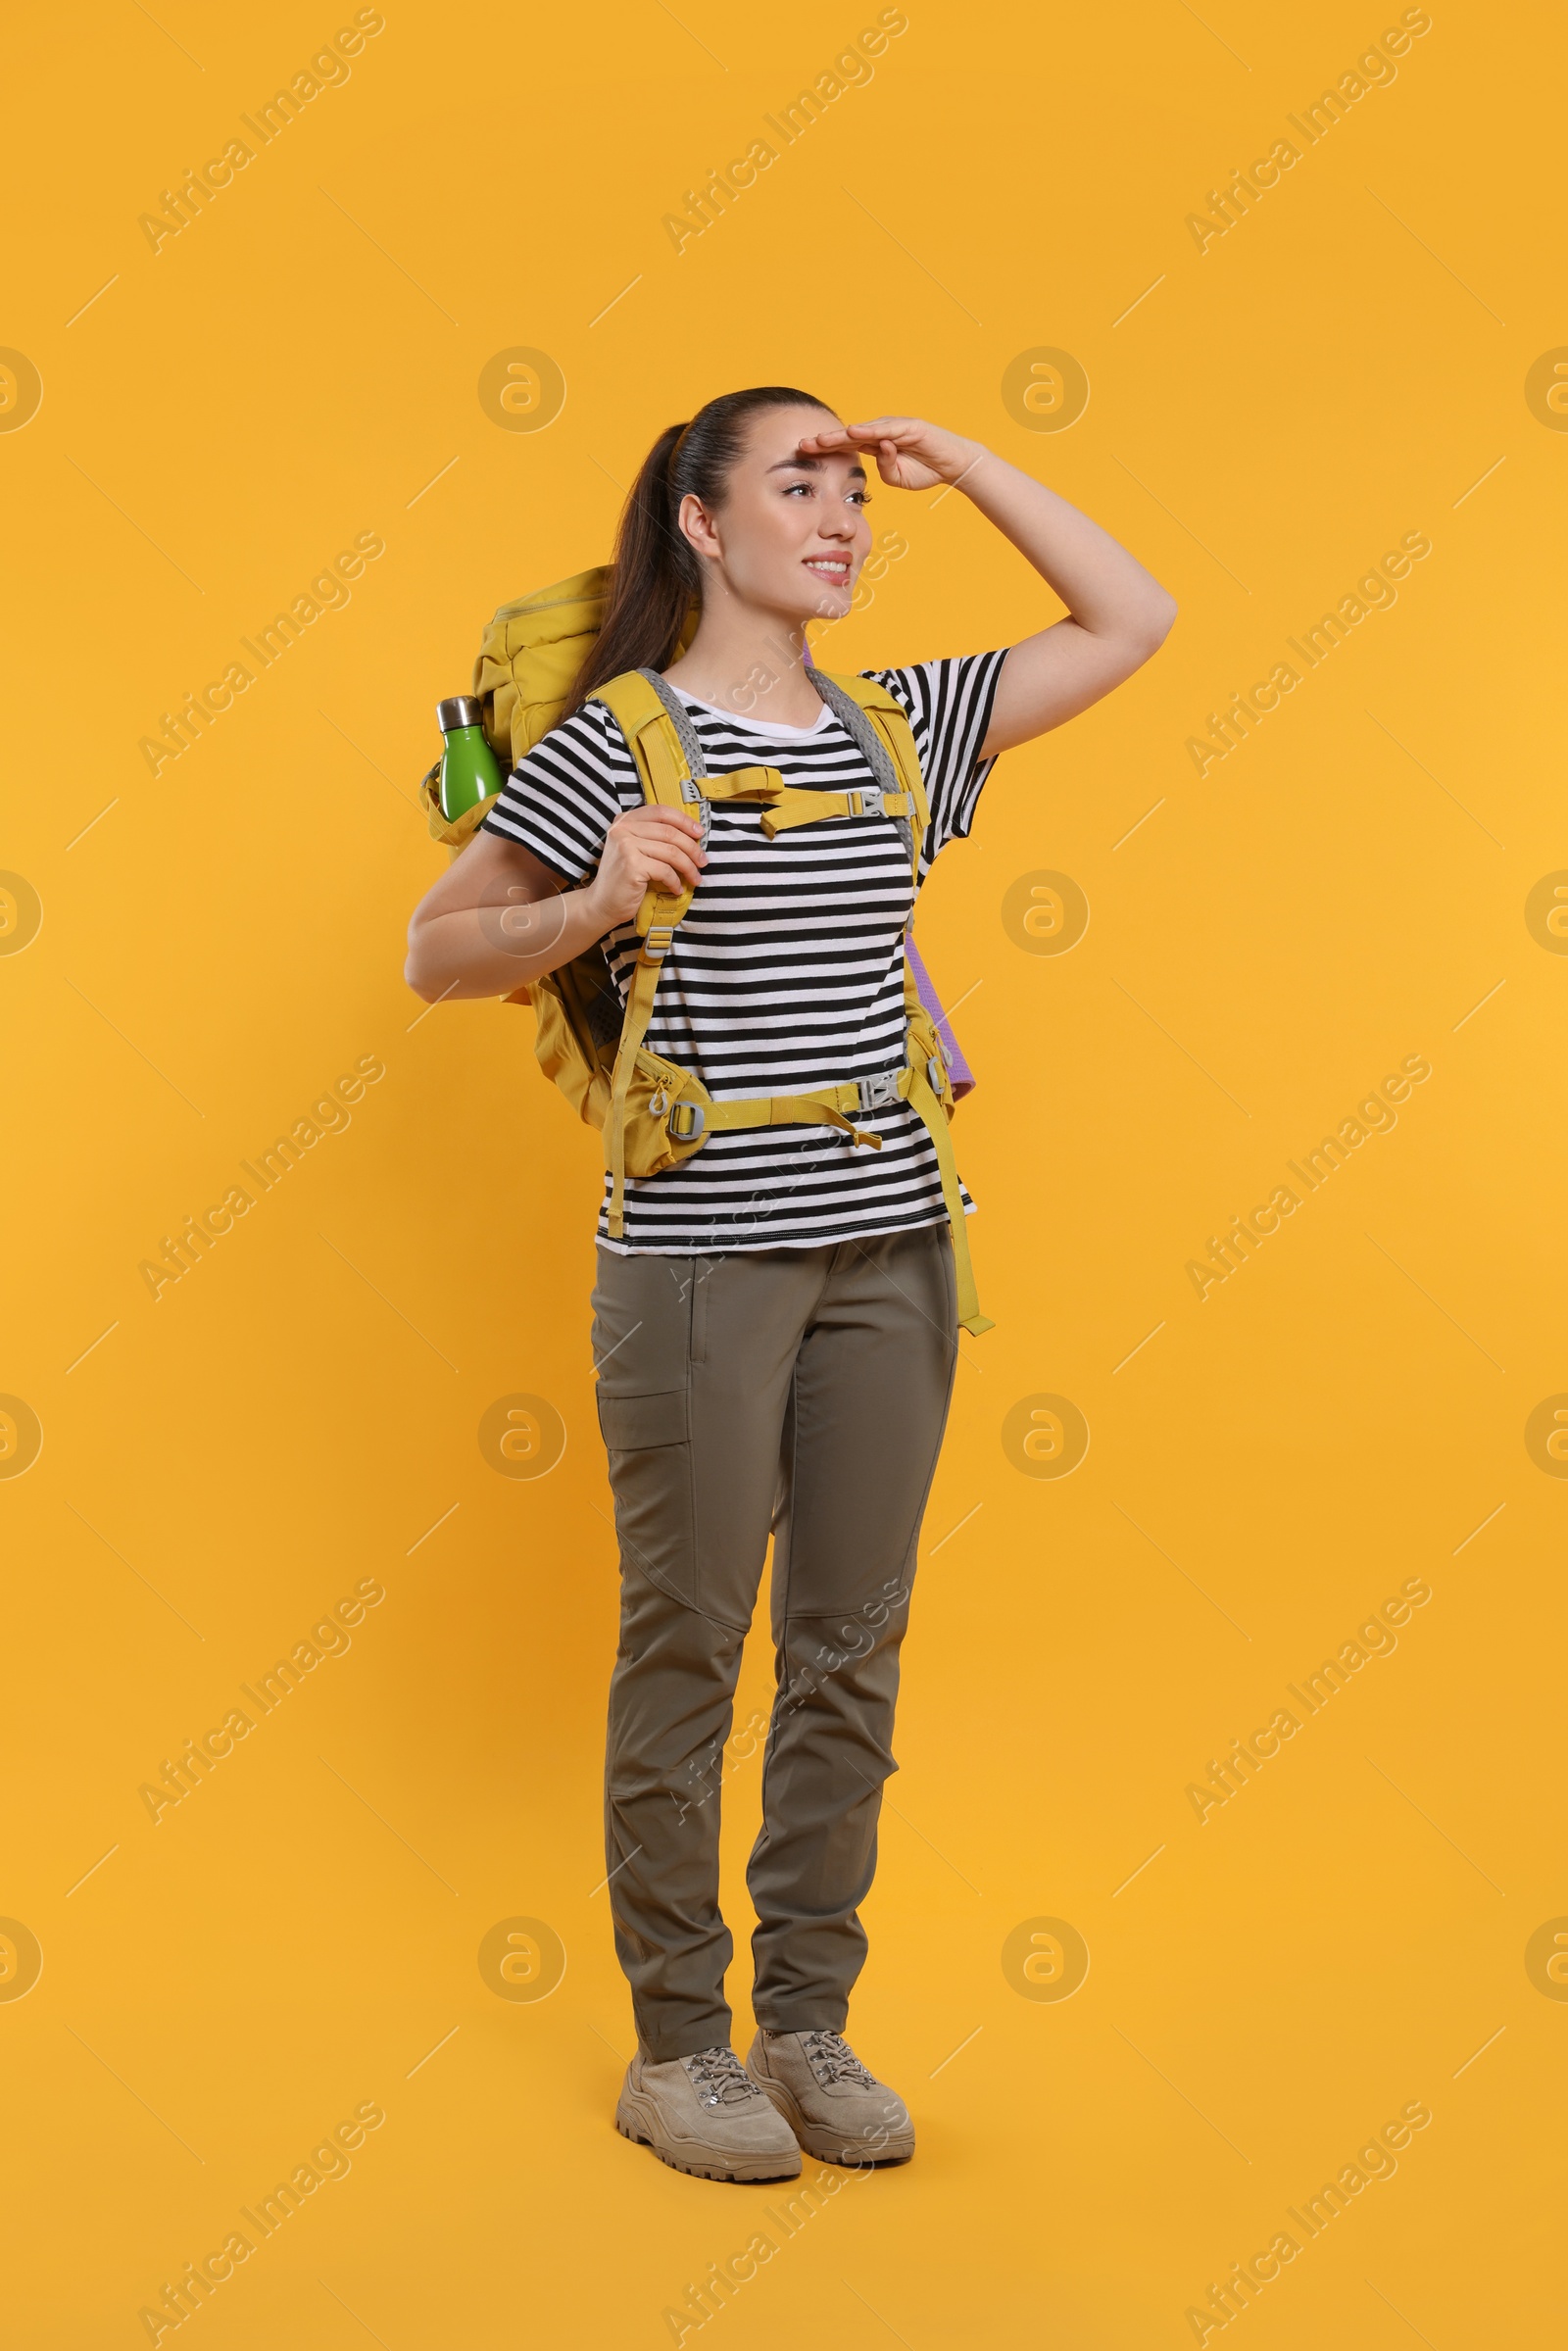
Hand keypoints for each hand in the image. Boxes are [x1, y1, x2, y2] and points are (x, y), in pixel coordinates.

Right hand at [583, 805, 705, 930]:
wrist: (602, 903)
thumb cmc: (624, 878)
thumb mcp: (634, 849)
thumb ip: (653, 836)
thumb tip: (691, 835)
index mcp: (624, 820)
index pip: (661, 812)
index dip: (684, 821)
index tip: (699, 833)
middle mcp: (623, 829)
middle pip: (670, 833)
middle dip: (692, 848)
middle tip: (703, 862)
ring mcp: (626, 846)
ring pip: (671, 852)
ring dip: (689, 867)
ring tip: (695, 878)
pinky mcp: (632, 865)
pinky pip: (665, 870)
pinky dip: (676, 881)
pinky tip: (677, 889)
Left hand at [796, 414, 988, 492]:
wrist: (953, 465)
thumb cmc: (925, 470)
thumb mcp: (897, 478)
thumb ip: (883, 469)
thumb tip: (876, 458)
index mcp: (875, 446)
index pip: (845, 446)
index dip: (825, 449)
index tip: (803, 454)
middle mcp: (881, 433)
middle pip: (848, 436)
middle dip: (825, 441)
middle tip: (802, 444)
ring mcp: (894, 427)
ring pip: (863, 430)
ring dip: (841, 435)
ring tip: (821, 440)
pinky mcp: (910, 427)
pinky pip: (886, 429)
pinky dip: (869, 430)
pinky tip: (853, 432)